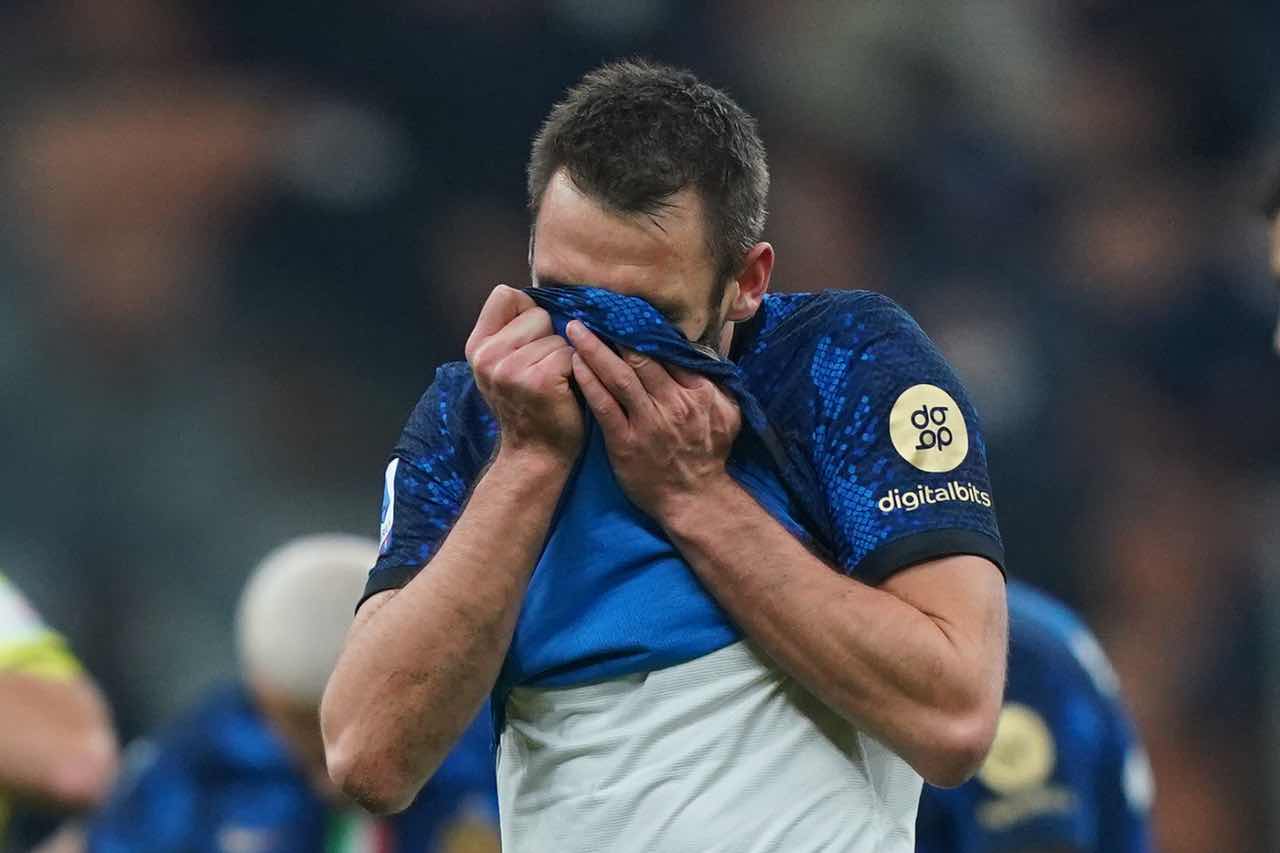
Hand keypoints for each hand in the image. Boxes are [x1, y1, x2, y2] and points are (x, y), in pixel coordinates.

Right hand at [465, 286, 582, 463]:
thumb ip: (511, 332)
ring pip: (558, 335)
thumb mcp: (504, 366)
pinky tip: (566, 390)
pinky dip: (576, 369)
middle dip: (549, 336)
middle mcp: (487, 356)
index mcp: (477, 347)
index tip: (532, 337)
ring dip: (565, 356)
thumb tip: (540, 297)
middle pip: (536, 313)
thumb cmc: (530, 407)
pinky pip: (571, 353)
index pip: (504, 295)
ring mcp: (511, 369)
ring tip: (555, 383)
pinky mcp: (539, 380)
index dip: (527, 310)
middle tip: (543, 370)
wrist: (536, 455)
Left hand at [566, 320, 740, 516]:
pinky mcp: (625, 442)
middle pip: (640, 357)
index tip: (624, 312)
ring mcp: (648, 423)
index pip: (668, 352)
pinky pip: (604, 405)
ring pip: (619, 376)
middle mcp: (674, 403)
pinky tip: (575, 364)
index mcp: (699, 392)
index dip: (643, 330)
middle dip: (614, 331)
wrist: (695, 499)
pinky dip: (589, 382)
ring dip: (594, 350)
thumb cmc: (710, 454)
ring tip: (575, 329)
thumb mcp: (727, 413)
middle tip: (592, 310)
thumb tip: (698, 352)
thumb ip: (714, 382)